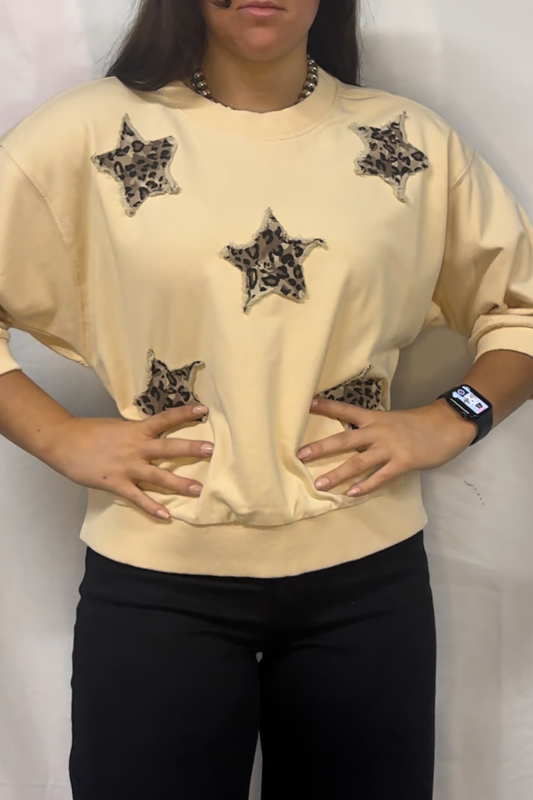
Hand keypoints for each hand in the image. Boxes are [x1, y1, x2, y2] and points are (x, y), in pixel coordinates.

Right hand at [49, 404, 212, 518]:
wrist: (64, 442)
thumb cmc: (90, 433)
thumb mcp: (118, 427)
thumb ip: (137, 432)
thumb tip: (153, 433)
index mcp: (137, 430)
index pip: (165, 419)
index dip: (184, 414)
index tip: (203, 410)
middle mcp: (136, 447)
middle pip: (169, 447)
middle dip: (191, 448)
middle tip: (212, 450)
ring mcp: (128, 466)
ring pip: (159, 476)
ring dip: (179, 483)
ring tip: (198, 490)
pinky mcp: (116, 483)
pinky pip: (138, 497)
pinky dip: (152, 507)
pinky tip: (166, 515)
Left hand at [297, 397, 477, 497]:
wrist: (448, 424)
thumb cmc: (420, 423)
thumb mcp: (392, 420)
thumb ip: (373, 429)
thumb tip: (353, 438)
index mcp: (375, 418)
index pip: (346, 411)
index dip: (327, 407)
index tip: (307, 404)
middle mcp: (378, 431)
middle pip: (344, 439)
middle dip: (321, 448)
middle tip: (300, 455)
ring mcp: (390, 448)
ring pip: (358, 462)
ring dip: (337, 474)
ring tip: (320, 484)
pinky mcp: (403, 463)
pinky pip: (380, 477)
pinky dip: (365, 486)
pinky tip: (351, 494)